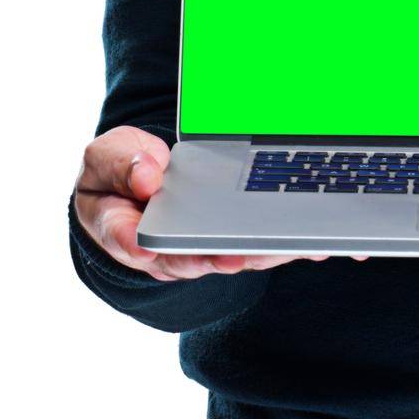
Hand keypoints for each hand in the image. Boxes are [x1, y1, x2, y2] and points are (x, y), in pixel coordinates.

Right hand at [73, 126, 369, 281]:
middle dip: (218, 257)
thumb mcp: (106, 157)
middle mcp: (165, 249)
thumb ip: (121, 164)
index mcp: (125, 229)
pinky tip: (313, 241)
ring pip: (232, 257)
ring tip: (287, 247)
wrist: (135, 181)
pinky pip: (256, 245)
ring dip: (260, 254)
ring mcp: (201, 248)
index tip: (164, 251)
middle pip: (191, 260)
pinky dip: (284, 243)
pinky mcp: (231, 239)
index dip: (147, 247)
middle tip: (239, 255)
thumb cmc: (118, 171)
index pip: (131, 242)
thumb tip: (146, 175)